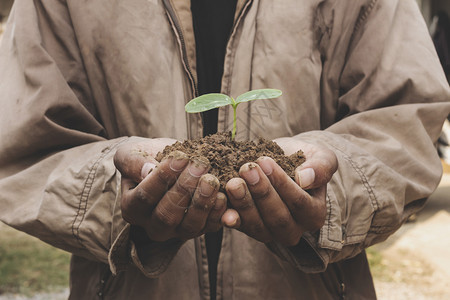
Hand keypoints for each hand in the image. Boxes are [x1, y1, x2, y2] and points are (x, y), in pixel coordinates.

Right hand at [114, 138, 226, 241]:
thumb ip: (133, 162)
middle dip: (185, 189)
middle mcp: (153, 226)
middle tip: (200, 165)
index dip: (163, 177)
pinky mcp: (200, 229)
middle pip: (167, 215)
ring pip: (190, 226)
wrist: (169, 163)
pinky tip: (223, 195)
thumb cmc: (147, 157)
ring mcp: (177, 231)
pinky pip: (209, 227)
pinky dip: (218, 213)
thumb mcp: (131, 153)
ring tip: (212, 179)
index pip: (145, 196)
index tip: (180, 156)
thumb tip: (148, 170)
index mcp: (132, 208)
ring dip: (202, 202)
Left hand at [222, 138, 337, 245]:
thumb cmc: (304, 160)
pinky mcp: (248, 227)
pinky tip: (221, 203)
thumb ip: (321, 167)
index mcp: (314, 214)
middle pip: (278, 218)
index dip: (282, 183)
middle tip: (247, 169)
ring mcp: (269, 231)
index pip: (299, 203)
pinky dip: (229, 216)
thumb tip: (305, 178)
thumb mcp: (321, 157)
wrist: (282, 162)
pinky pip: (239, 226)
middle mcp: (293, 229)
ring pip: (257, 226)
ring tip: (233, 182)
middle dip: (261, 193)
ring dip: (243, 204)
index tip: (265, 162)